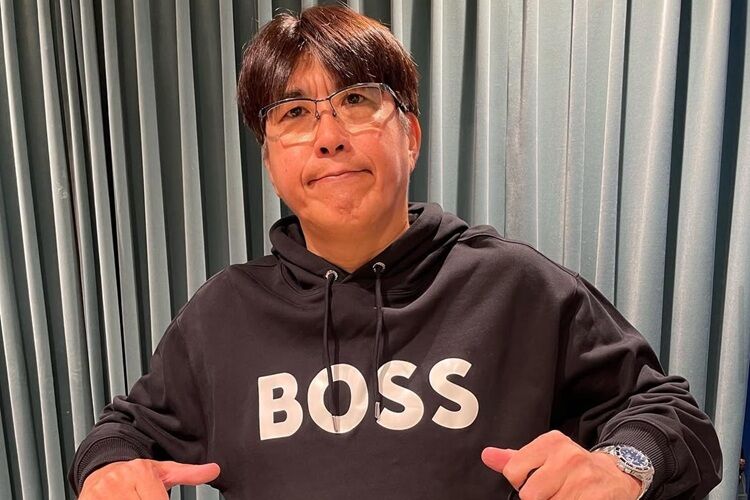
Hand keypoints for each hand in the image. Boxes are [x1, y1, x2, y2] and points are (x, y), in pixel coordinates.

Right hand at [79, 458, 219, 498]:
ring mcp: (100, 495)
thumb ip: (188, 474)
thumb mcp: (162, 470)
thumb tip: (215, 470)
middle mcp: (117, 483)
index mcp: (140, 472)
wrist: (101, 468)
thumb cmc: (135, 473)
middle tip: (146, 496)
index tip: (158, 498)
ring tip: (137, 497)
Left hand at [481, 430, 640, 499]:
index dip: (520, 482)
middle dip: (538, 498)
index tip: (532, 481)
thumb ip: (514, 458)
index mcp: (551, 442)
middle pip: (529, 494)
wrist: (615, 475)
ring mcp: (583, 478)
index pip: (514, 470)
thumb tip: (487, 455)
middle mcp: (567, 456)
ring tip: (565, 495)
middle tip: (552, 492)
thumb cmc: (573, 467)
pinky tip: (575, 499)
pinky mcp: (594, 497)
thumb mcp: (544, 455)